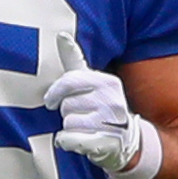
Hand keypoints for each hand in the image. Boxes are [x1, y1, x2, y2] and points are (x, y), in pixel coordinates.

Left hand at [45, 41, 150, 176]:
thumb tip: (61, 35)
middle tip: (81, 116)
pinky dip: (67, 142)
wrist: (126, 139)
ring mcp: (109, 123)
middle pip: (66, 105)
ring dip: (69, 128)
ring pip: (67, 123)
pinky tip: (80, 140)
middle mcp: (111, 100)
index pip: (70, 81)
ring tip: (85, 128)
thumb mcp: (92, 82)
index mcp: (107, 82)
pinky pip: (69, 139)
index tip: (51, 102)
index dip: (55, 93)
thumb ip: (75, 60)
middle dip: (68, 112)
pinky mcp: (103, 143)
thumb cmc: (101, 106)